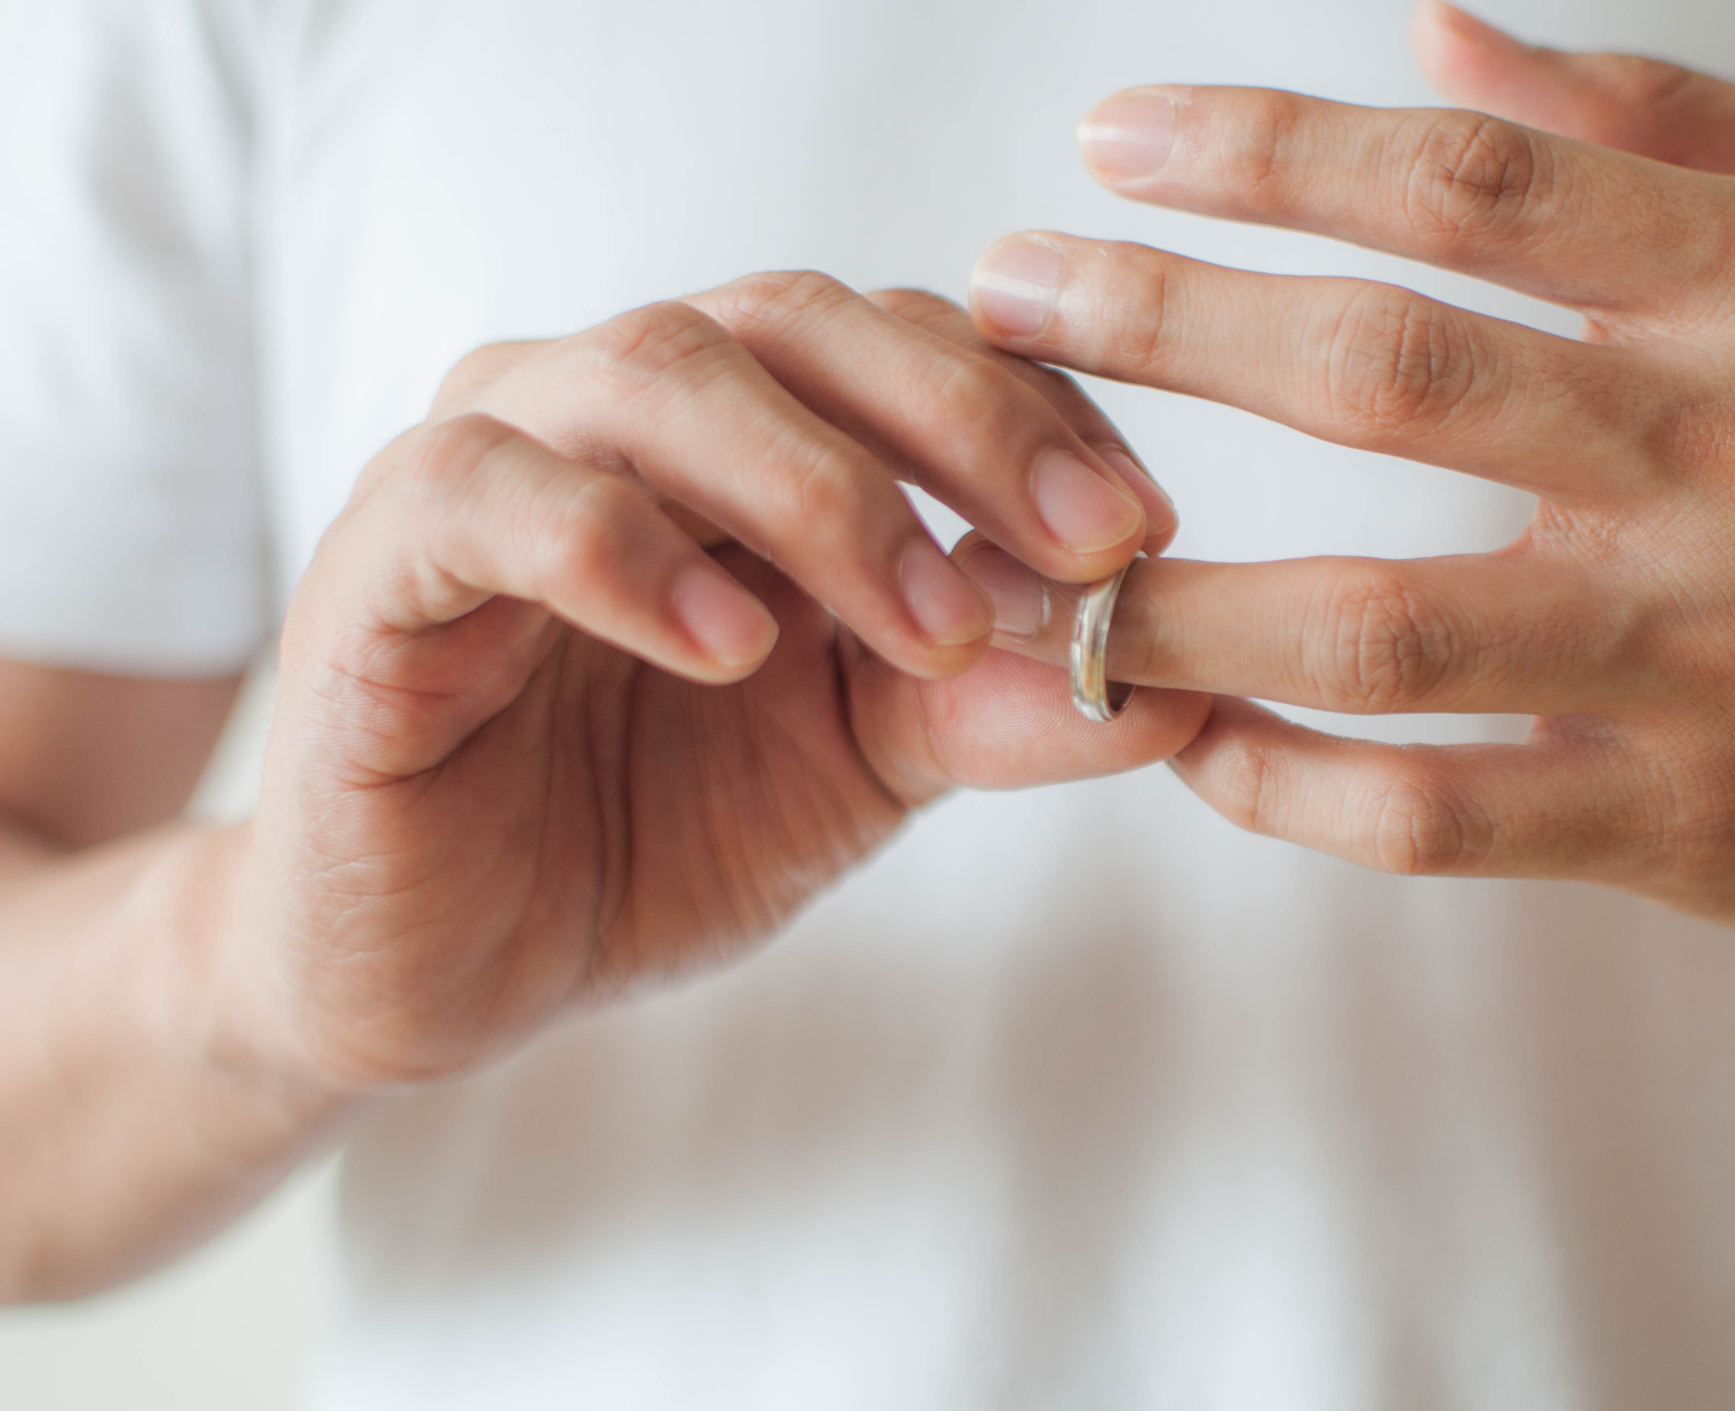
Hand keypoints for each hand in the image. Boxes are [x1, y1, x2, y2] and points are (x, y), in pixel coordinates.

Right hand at [219, 274, 1201, 1091]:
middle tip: (1087, 547)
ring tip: (924, 624)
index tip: (1148, 534)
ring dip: (820, 488)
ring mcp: (496, 464)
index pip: (909, 343)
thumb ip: (998, 708)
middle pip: (798, 316)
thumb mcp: (863, 770)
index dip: (1039, 418)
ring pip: (656, 370)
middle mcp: (622, 412)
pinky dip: (623, 549)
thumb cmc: (650, 836)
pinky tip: (729, 645)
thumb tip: (1187, 683)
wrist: (451, 968)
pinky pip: (490, 491)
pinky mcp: (381, 560)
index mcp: (745, 434)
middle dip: (964, 422)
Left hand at [964, 6, 1734, 948]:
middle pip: (1387, 373)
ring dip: (1172, 599)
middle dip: (1156, 321)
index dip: (1263, 151)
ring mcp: (1704, 664)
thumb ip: (1651, 120)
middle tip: (1001, 298)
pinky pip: (1430, 816)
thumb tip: (1431, 39)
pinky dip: (1281, 783)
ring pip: (1379, 628)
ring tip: (1032, 568)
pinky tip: (1184, 733)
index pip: (1469, 186)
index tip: (1112, 142)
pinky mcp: (1672, 824)